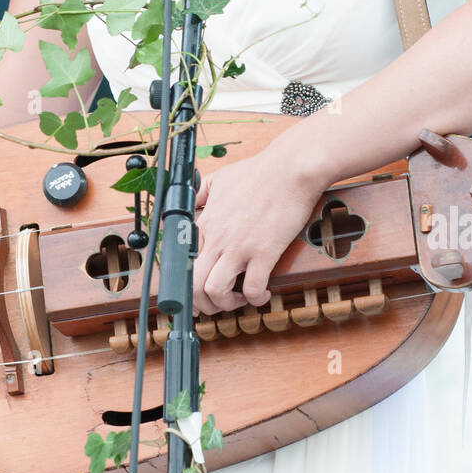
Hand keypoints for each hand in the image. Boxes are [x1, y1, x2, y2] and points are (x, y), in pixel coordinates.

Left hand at [193, 148, 320, 316]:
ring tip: (240, 297)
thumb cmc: (259, 172)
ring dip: (226, 304)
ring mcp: (239, 247)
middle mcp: (217, 238)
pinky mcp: (264, 252)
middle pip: (192, 284)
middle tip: (218, 302)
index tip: (200, 289)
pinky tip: (264, 292)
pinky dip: (256, 299)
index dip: (187, 283)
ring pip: (215, 291)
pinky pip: (253, 289)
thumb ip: (200, 193)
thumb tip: (191, 203)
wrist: (290, 169)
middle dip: (202, 303)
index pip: (181, 263)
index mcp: (205, 223)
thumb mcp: (219, 178)